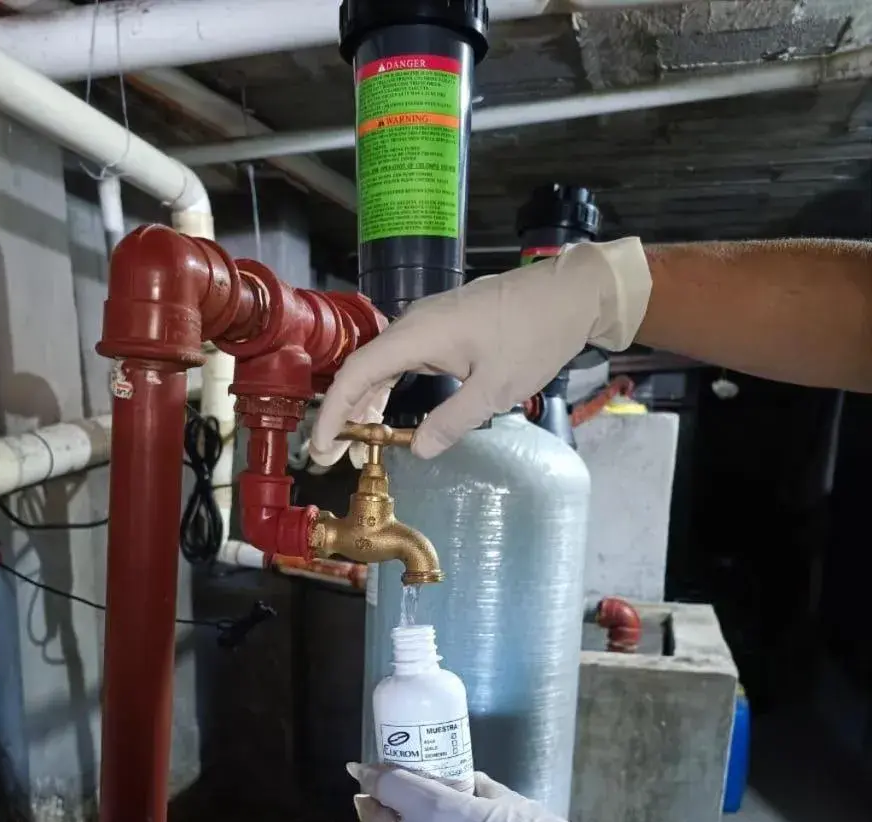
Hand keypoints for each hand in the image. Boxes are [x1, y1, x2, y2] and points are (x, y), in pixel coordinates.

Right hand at [312, 238, 651, 465]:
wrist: (570, 294)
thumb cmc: (536, 333)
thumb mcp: (496, 388)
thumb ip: (453, 420)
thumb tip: (420, 449)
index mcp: (418, 334)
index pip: (357, 373)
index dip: (333, 412)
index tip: (321, 446)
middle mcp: (414, 325)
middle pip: (363, 371)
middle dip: (343, 415)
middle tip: (333, 457)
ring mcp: (427, 324)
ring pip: (381, 367)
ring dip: (366, 406)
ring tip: (356, 445)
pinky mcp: (442, 329)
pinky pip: (402, 362)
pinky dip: (388, 391)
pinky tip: (386, 417)